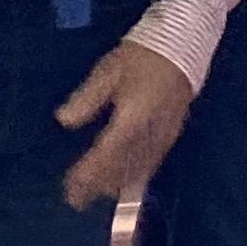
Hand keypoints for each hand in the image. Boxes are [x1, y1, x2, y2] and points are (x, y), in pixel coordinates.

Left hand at [54, 40, 194, 211]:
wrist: (183, 46)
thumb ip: (86, 99)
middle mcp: (150, 133)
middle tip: (75, 199)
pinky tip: (122, 181)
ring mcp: (164, 136)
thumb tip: (64, 120)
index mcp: (132, 117)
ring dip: (115, 184)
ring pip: (138, 170)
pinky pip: (151, 163)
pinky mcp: (171, 135)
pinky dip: (133, 176)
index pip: (106, 153)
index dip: (87, 173)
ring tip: (93, 194)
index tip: (69, 186)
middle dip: (97, 186)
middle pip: (121, 168)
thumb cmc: (140, 56)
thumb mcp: (107, 71)